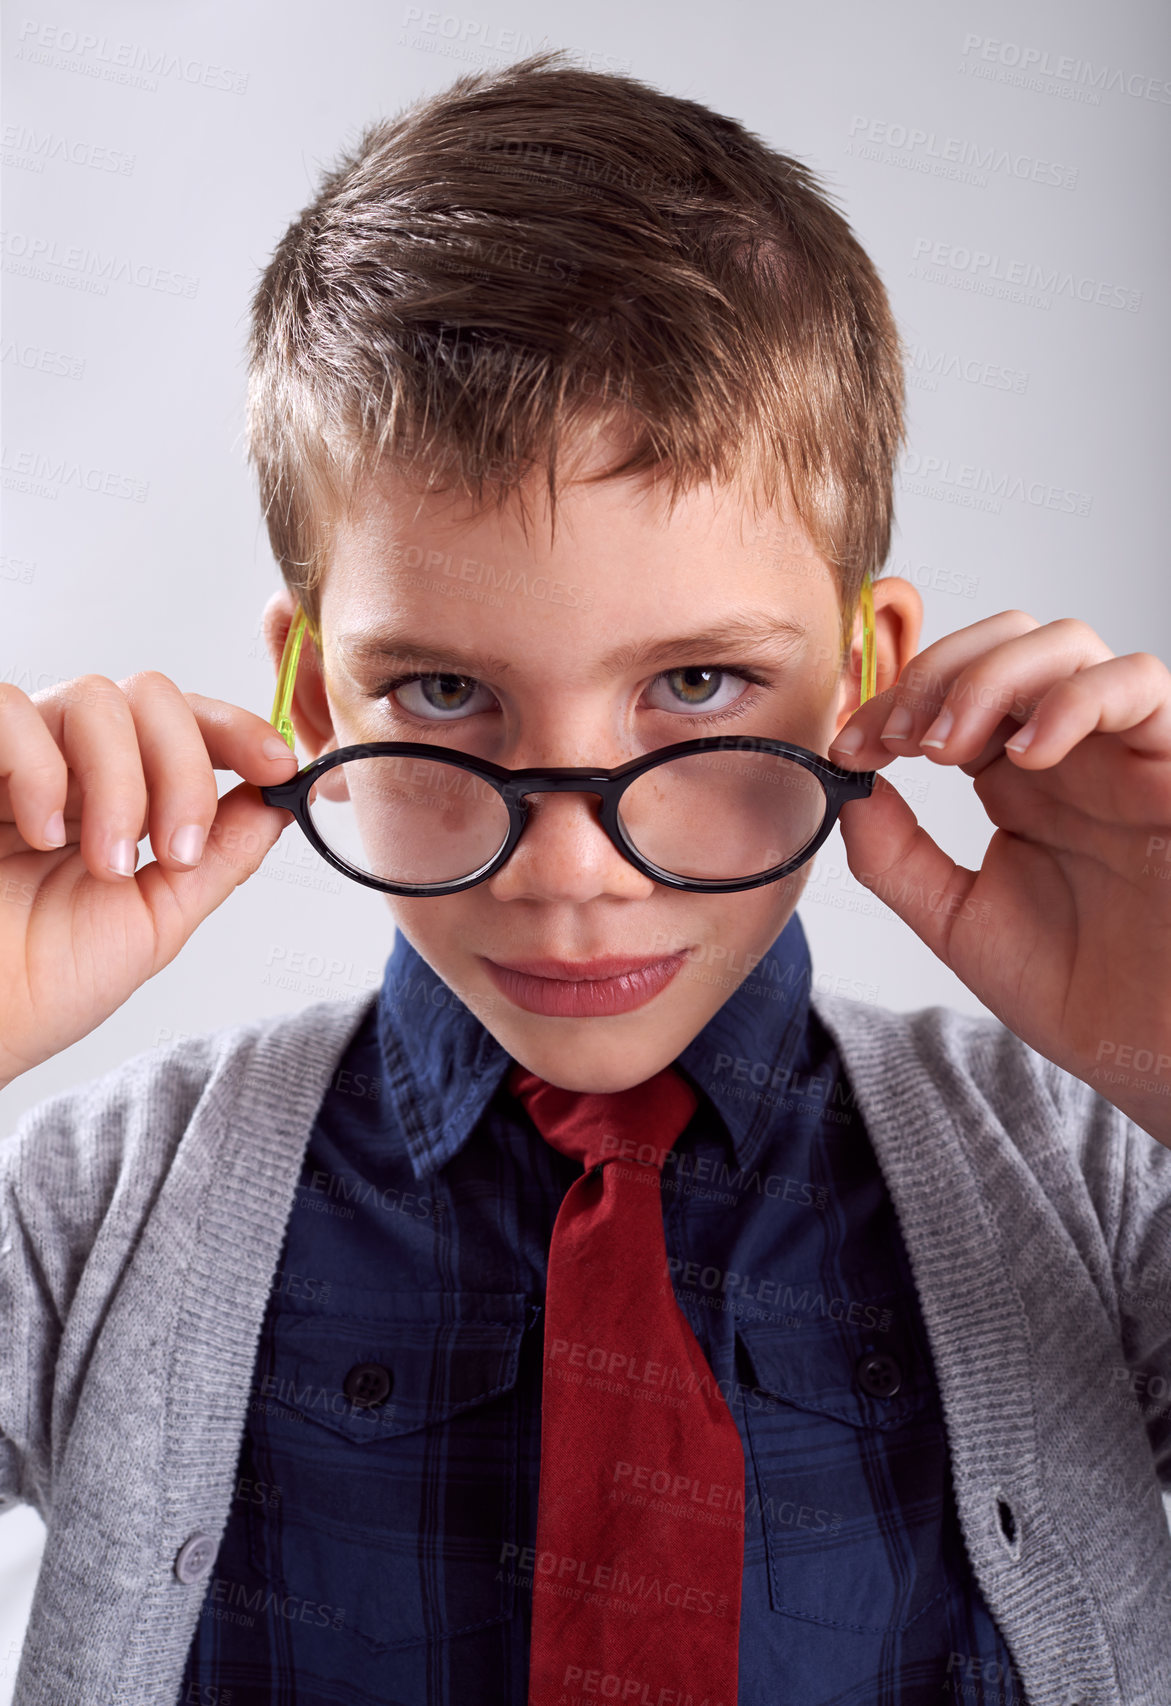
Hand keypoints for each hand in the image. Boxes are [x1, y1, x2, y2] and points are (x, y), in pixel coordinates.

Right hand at [0, 671, 299, 1087]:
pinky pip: (10, 709)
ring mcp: (12, 759)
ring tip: (108, 864)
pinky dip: (41, 768)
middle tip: (178, 852)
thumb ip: (220, 857)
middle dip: (186, 770)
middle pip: (151, 695)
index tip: (277, 765)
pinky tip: (40, 833)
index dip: (238, 729)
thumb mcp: (154, 921)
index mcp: (114, 796)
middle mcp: (65, 765)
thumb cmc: (37, 984)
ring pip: (94, 697)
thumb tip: (282, 802)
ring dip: (122, 783)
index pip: (185, 724)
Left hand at [827, 611, 1170, 1144]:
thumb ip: (896, 856)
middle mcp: (1071, 753)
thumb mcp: (958, 921)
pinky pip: (1141, 684)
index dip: (891, 702)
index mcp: (1017, 780)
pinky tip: (1027, 755)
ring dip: (991, 677)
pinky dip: (1074, 698)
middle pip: (1004, 642)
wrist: (1155, 1051)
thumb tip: (844, 785)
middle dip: (936, 674)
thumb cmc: (1080, 993)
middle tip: (902, 741)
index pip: (950, 693)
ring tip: (950, 749)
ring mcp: (1124, 754)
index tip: (849, 747)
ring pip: (1067, 643)